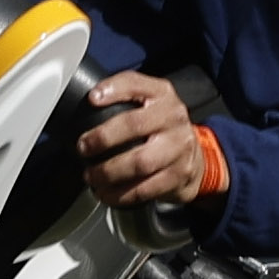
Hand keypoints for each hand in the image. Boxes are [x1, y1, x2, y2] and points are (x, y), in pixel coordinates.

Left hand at [74, 68, 210, 214]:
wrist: (195, 157)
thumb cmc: (161, 127)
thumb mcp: (148, 103)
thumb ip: (123, 98)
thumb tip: (84, 105)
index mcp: (162, 95)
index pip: (136, 84)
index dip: (113, 89)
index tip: (92, 99)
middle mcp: (173, 117)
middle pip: (134, 125)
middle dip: (103, 138)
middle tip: (83, 148)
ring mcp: (179, 147)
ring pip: (140, 162)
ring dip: (109, 172)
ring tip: (92, 176)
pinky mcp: (178, 175)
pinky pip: (146, 188)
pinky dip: (121, 194)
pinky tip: (107, 193)